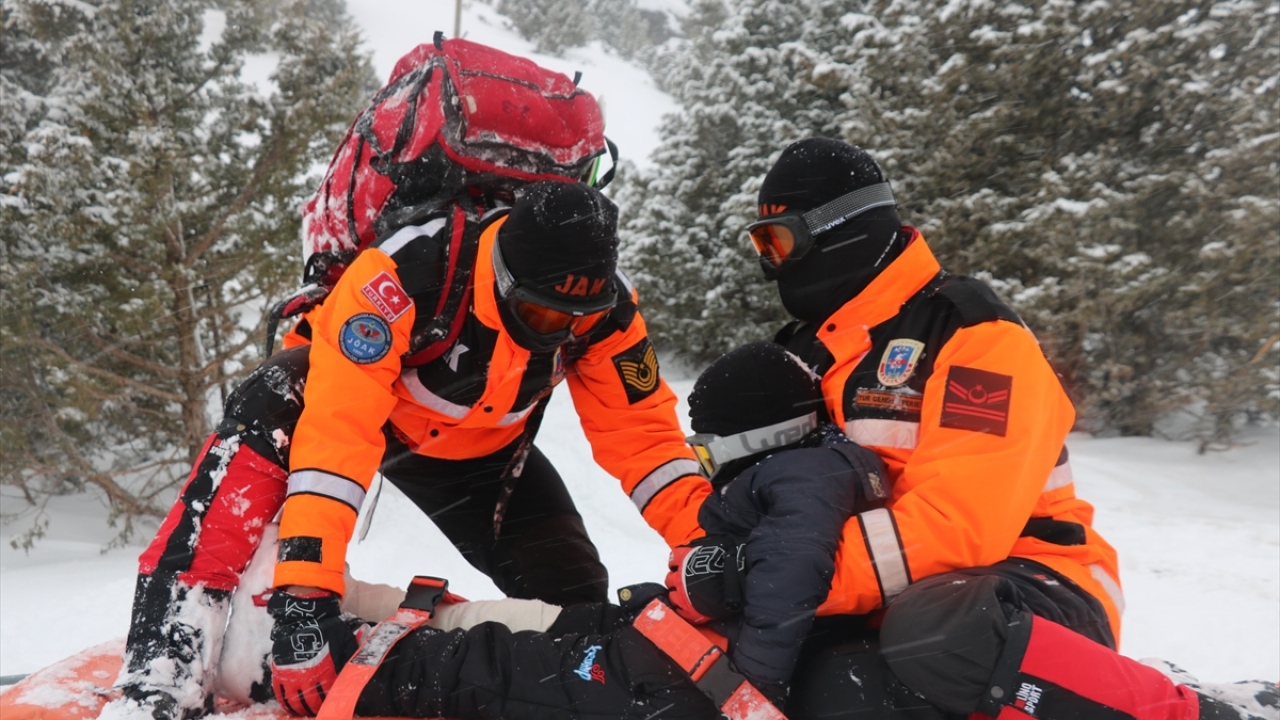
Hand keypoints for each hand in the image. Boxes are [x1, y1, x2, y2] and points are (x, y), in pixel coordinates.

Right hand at [267, 589, 364, 715]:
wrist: (302, 617)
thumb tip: (365, 662)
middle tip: (318, 712)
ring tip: (304, 712)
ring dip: (301, 709)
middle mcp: (309, 679)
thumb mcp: (345, 640)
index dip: (330, 703)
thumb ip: (353, 654)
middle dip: (315, 709)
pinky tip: (290, 707)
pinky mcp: (279, 673)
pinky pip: (281, 695)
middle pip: (312, 703)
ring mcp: (292, 677)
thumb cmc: (327, 629)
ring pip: (296, 703)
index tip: (332, 704)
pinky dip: (286, 704)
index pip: (329, 697)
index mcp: (326, 673)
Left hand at [664, 536, 743, 623]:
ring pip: (672, 596)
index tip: (681, 566)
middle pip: (669, 579)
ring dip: (678, 595)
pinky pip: (680, 611)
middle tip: (684, 583)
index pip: (672, 560)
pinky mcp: (688, 609)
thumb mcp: (712, 545)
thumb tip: (699, 543)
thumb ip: (701, 547)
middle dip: (676, 581)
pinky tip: (690, 609)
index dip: (677, 564)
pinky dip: (684, 610)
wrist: (732, 577)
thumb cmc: (725, 558)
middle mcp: (679, 576)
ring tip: (687, 597)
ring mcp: (682, 594)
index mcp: (683, 558)